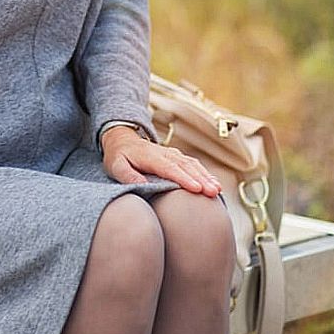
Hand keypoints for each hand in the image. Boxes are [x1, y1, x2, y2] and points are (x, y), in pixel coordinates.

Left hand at [101, 126, 221, 197]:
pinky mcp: (177, 158)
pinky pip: (193, 164)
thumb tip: (142, 186)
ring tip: (217, 189)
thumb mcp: (116, 166)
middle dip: (201, 179)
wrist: (122, 140)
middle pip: (186, 166)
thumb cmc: (119, 156)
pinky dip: (204, 173)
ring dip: (206, 176)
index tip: (196, 189)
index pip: (170, 168)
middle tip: (213, 192)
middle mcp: (165, 154)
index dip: (184, 178)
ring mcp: (172, 154)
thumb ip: (128, 175)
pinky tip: (213, 183)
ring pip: (192, 164)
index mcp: (151, 157)